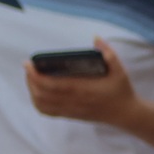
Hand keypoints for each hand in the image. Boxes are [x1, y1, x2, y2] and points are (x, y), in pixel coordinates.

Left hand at [23, 39, 139, 126]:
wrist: (126, 114)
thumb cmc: (121, 90)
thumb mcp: (120, 70)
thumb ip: (109, 53)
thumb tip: (96, 38)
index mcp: (82, 89)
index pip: (51, 85)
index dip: (35, 75)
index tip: (28, 63)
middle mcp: (73, 101)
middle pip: (41, 94)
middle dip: (30, 80)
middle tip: (29, 67)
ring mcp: (70, 110)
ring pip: (41, 104)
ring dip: (32, 91)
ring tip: (32, 78)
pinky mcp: (70, 115)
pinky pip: (47, 112)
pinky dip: (37, 102)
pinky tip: (37, 93)